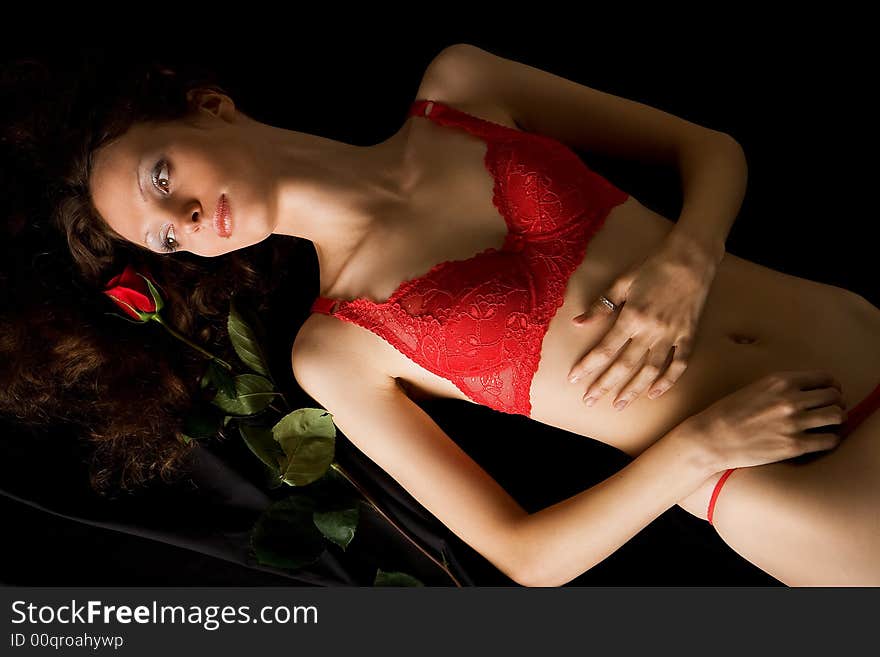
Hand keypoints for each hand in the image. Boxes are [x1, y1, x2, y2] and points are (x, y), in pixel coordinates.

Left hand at [567, 234, 718, 409]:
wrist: (691, 257)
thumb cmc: (653, 265)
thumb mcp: (622, 281)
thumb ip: (601, 306)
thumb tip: (578, 323)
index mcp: (632, 316)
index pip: (605, 349)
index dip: (588, 366)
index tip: (574, 380)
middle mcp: (651, 330)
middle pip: (624, 365)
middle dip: (605, 385)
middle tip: (589, 401)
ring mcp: (672, 335)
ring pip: (650, 370)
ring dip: (633, 389)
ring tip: (619, 404)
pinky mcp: (689, 335)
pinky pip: (679, 363)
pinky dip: (668, 380)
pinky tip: (654, 393)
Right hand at [679, 369, 847, 470]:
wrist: (712, 437)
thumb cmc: (729, 412)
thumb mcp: (756, 387)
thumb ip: (782, 386)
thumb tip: (809, 391)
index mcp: (781, 381)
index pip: (825, 378)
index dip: (831, 386)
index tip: (828, 393)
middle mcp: (791, 400)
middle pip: (835, 397)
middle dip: (835, 402)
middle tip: (828, 409)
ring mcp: (794, 423)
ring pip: (837, 416)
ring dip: (835, 420)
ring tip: (826, 424)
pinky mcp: (795, 446)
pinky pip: (830, 440)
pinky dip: (830, 439)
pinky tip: (820, 439)